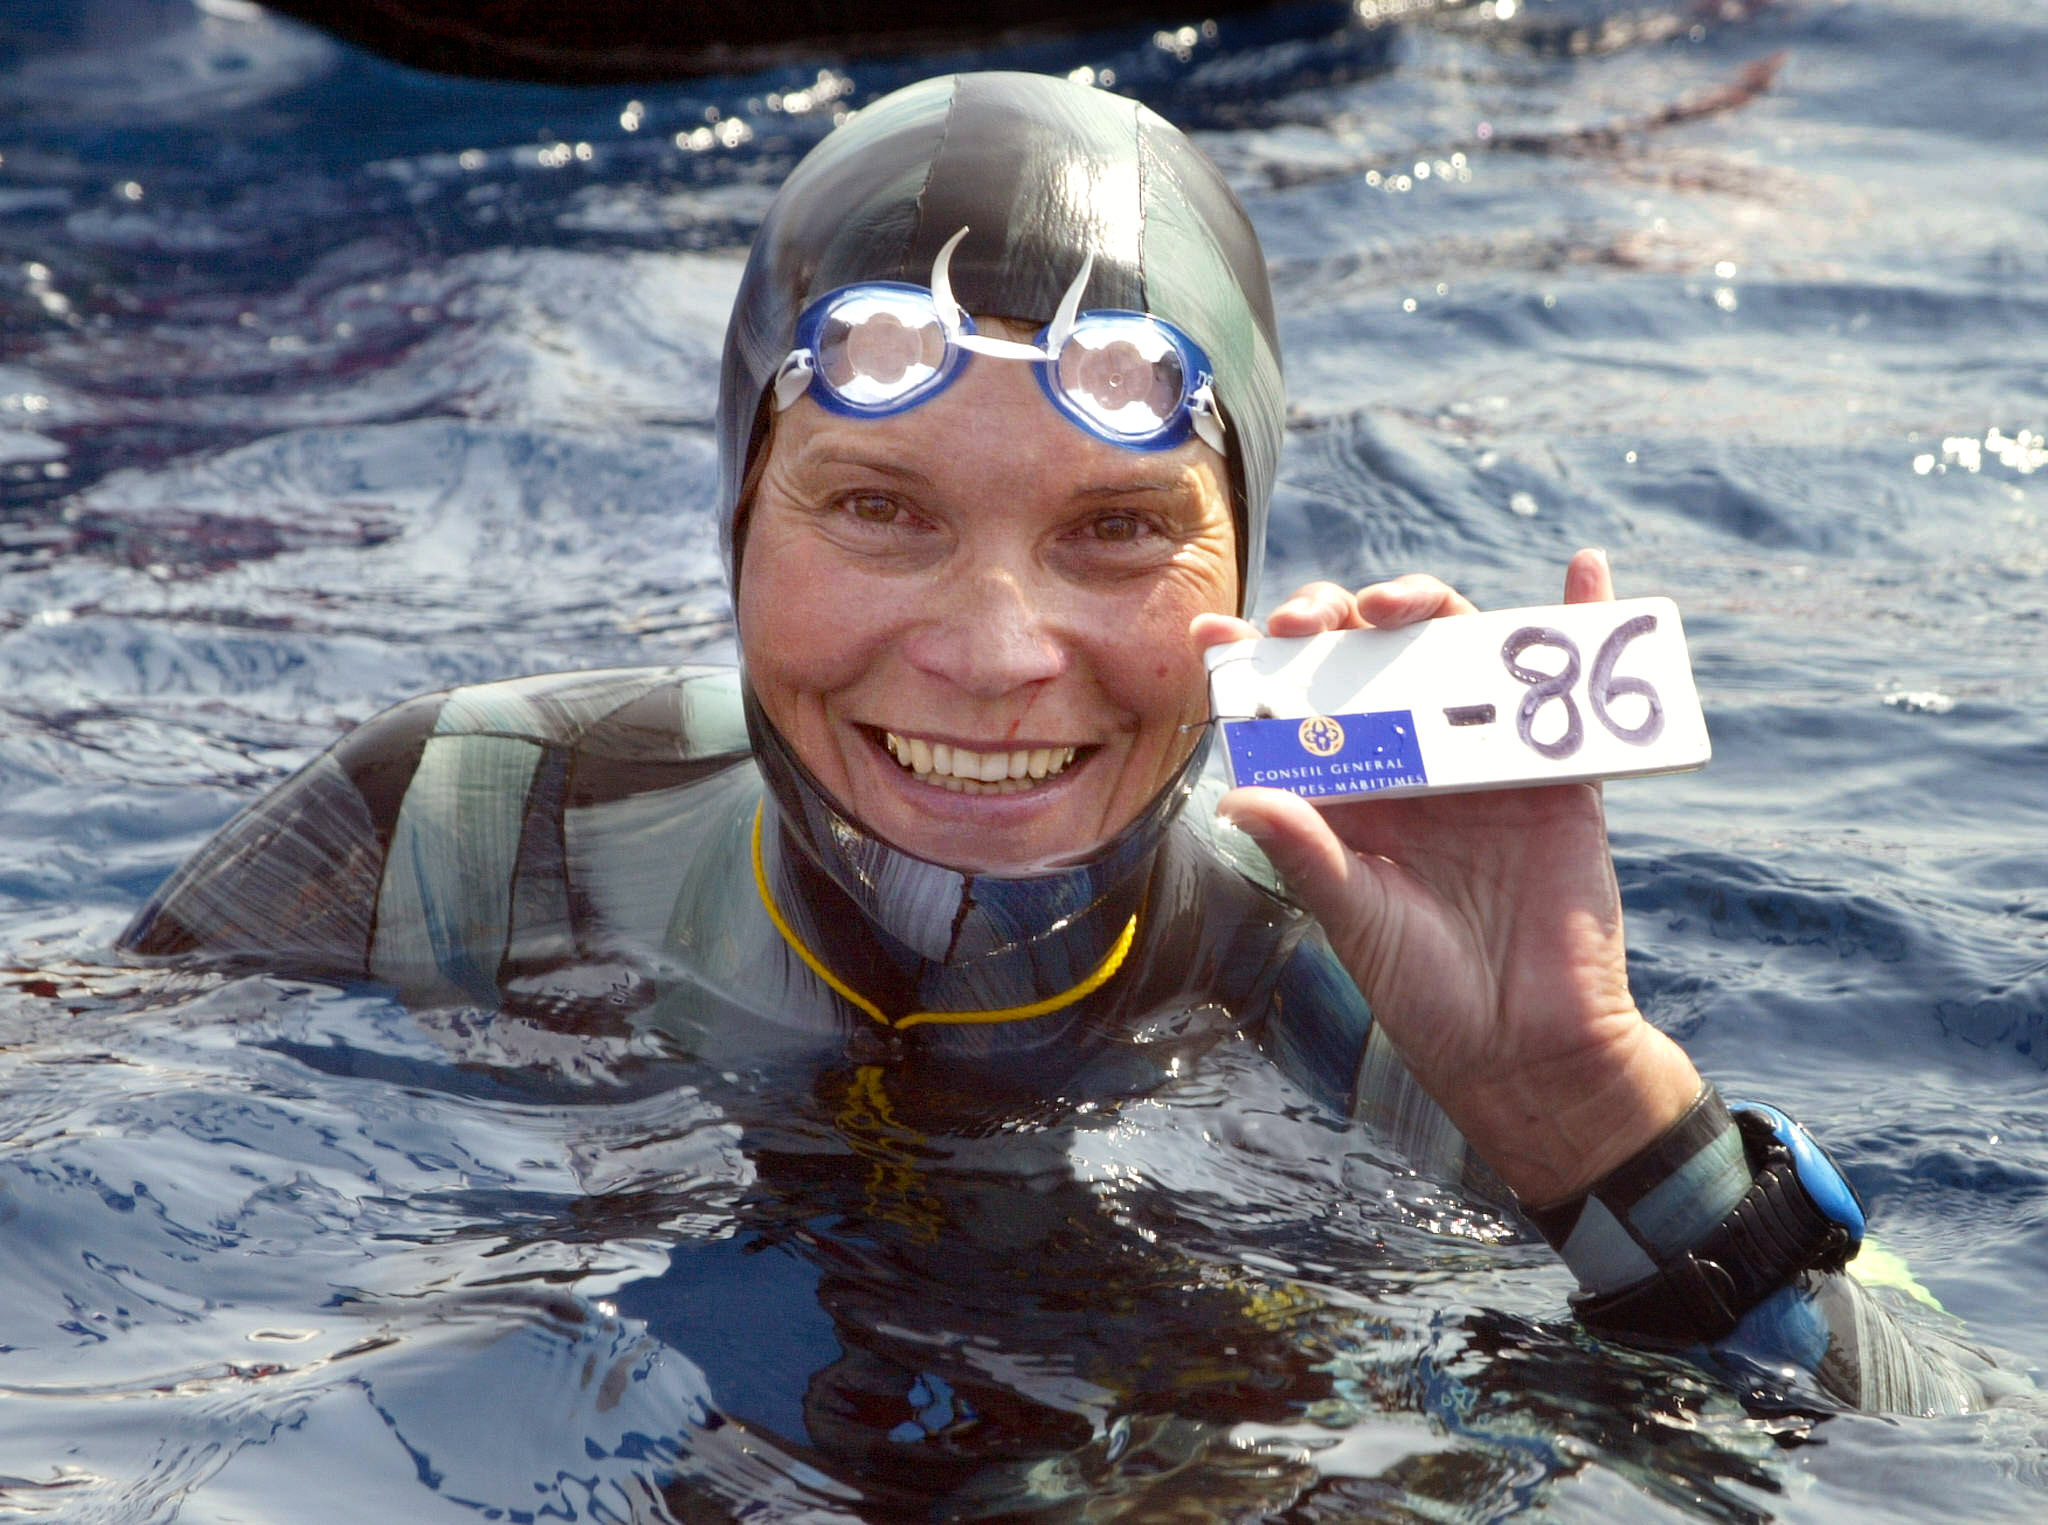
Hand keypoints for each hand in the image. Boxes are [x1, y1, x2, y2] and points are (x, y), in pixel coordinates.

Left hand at [1191, 550, 1699, 1204]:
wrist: (1527, 1048)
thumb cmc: (1424, 991)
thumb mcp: (1353, 917)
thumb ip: (1306, 853)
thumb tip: (1239, 797)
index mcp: (1351, 791)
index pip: (1295, 706)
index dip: (1255, 661)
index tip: (1215, 632)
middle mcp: (1413, 761)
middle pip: (1372, 655)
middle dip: (1337, 619)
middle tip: (1308, 623)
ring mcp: (1487, 759)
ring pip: (1457, 652)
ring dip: (1429, 607)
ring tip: (1398, 605)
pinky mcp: (1561, 776)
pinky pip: (1571, 692)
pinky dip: (1585, 624)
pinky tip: (1584, 570)